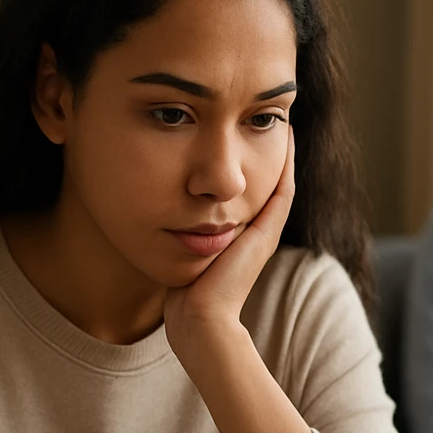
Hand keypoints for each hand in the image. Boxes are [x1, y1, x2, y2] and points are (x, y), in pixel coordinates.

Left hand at [165, 127, 294, 362]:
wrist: (199, 320)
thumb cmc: (181, 294)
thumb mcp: (177, 251)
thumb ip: (175, 229)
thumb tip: (146, 204)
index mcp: (233, 232)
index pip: (244, 186)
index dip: (243, 155)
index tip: (235, 125)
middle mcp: (252, 230)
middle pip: (263, 177)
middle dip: (261, 145)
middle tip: (265, 112)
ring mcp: (262, 232)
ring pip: (277, 179)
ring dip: (278, 148)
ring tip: (278, 116)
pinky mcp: (265, 234)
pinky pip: (282, 189)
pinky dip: (285, 163)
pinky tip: (284, 135)